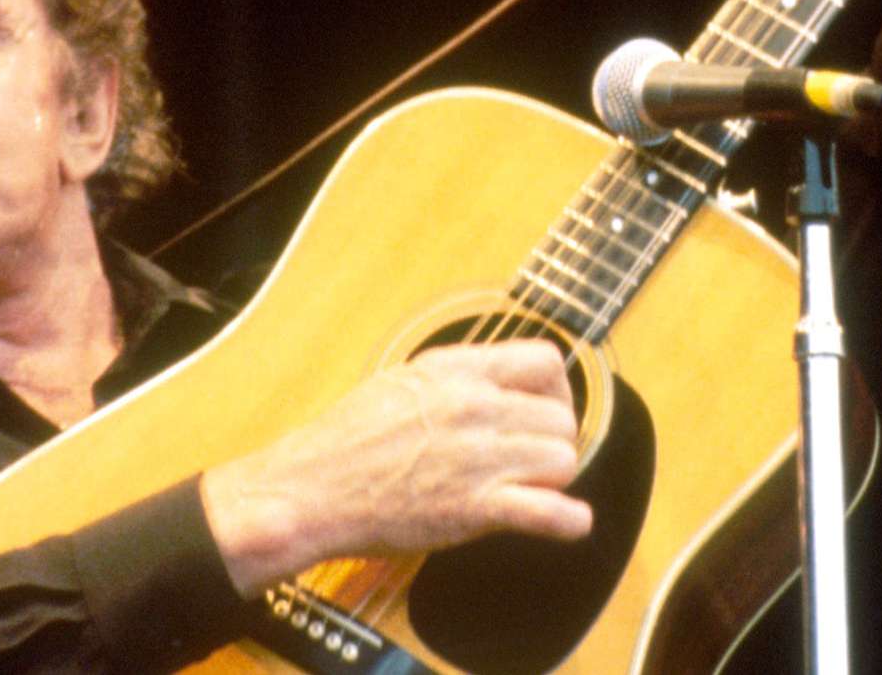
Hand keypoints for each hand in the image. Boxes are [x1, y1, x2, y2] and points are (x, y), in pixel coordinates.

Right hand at [200, 339, 590, 594]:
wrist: (312, 489)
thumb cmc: (348, 439)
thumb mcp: (404, 380)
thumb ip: (458, 377)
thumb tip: (498, 381)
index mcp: (458, 370)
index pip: (547, 360)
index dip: (557, 389)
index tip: (545, 409)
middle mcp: (475, 406)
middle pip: (562, 418)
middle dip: (552, 442)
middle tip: (531, 461)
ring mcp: (479, 457)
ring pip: (564, 460)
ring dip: (553, 479)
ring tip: (529, 489)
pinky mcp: (477, 508)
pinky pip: (552, 512)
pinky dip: (568, 520)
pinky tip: (567, 521)